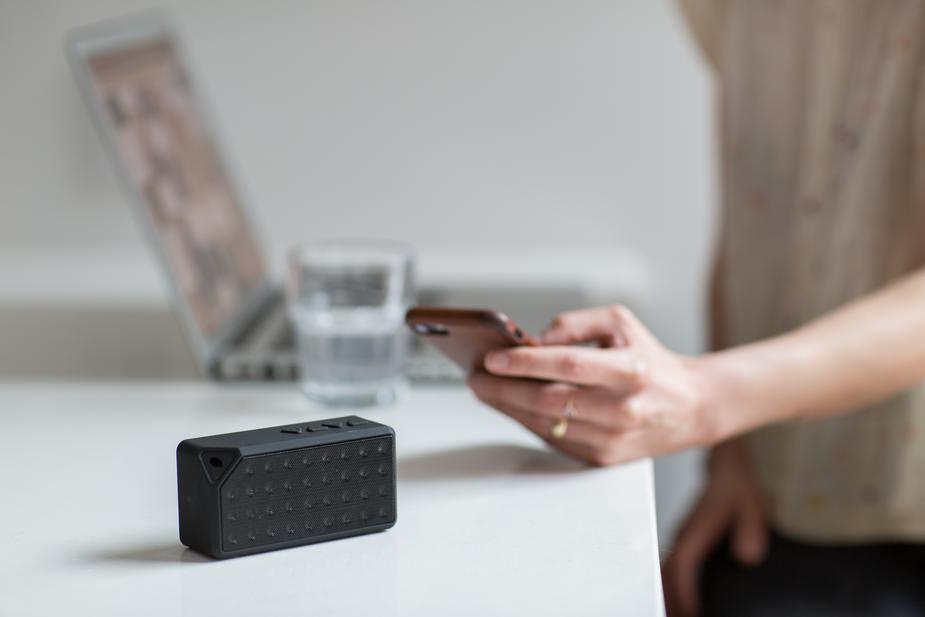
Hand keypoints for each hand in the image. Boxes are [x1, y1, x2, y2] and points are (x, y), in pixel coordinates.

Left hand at [467, 305, 717, 464]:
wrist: (690, 406)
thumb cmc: (649, 360)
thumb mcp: (620, 323)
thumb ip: (574, 324)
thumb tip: (533, 340)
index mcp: (630, 370)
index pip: (568, 365)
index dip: (525, 362)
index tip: (492, 358)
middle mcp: (622, 408)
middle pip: (548, 401)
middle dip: (503, 389)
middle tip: (476, 377)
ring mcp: (612, 439)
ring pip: (545, 425)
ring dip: (507, 407)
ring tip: (485, 389)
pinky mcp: (603, 459)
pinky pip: (553, 440)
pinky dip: (526, 422)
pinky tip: (510, 406)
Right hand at [662, 440, 768, 616]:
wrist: (728, 472)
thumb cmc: (738, 490)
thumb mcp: (752, 507)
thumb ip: (751, 530)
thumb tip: (747, 555)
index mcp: (696, 530)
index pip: (682, 566)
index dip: (684, 592)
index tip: (691, 613)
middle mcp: (684, 537)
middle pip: (667, 575)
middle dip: (670, 601)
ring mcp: (682, 540)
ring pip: (666, 573)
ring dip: (669, 595)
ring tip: (676, 615)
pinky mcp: (685, 543)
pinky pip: (672, 570)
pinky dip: (673, 587)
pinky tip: (681, 602)